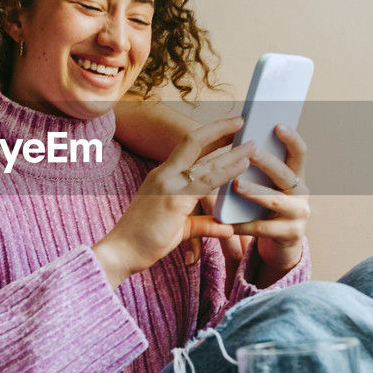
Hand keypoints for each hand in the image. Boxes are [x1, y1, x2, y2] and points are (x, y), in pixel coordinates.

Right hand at [93, 117, 254, 286]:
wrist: (120, 252)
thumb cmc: (143, 240)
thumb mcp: (179, 227)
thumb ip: (203, 223)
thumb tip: (226, 226)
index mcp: (162, 176)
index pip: (188, 147)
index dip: (209, 135)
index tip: (227, 127)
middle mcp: (164, 174)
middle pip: (194, 142)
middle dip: (219, 129)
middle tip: (241, 120)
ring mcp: (168, 185)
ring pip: (205, 162)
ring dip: (231, 152)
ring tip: (253, 145)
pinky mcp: (173, 200)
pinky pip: (205, 183)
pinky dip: (226, 172)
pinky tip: (242, 166)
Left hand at [228, 124, 309, 284]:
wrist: (281, 245)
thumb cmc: (268, 208)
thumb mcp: (270, 187)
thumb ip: (261, 170)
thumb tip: (240, 143)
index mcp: (296, 176)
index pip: (299, 152)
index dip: (291, 138)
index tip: (277, 125)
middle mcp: (301, 193)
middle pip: (285, 174)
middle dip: (268, 162)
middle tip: (250, 150)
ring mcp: (298, 215)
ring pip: (275, 201)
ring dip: (255, 192)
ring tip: (236, 184)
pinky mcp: (290, 235)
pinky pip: (262, 228)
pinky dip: (243, 224)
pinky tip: (227, 221)